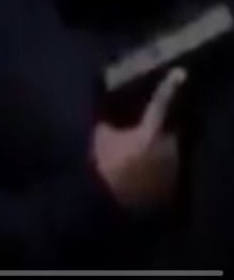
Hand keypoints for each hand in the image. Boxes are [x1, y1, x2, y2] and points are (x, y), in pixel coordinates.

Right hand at [92, 68, 185, 210]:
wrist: (115, 207)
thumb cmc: (106, 170)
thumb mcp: (100, 141)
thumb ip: (107, 123)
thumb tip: (107, 111)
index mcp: (150, 132)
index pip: (160, 104)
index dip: (169, 87)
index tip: (179, 73)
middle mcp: (168, 145)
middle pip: (168, 127)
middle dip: (158, 125)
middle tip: (142, 126)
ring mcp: (173, 164)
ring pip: (169, 146)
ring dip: (158, 144)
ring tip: (140, 148)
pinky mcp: (173, 181)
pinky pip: (168, 164)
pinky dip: (159, 161)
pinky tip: (143, 166)